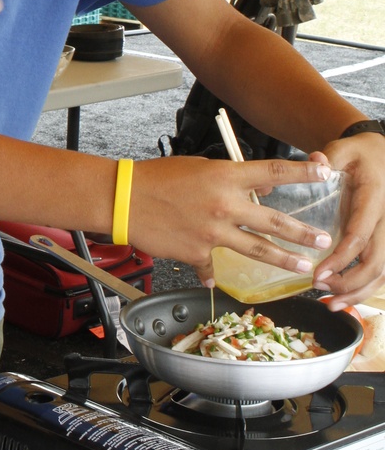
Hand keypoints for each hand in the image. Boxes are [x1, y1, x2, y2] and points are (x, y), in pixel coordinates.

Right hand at [128, 156, 337, 281]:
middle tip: (324, 241)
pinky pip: (212, 266)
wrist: (123, 198)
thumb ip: (230, 179)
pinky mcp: (197, 252)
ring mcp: (212, 231)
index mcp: (224, 176)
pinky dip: (213, 273)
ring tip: (303, 267)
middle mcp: (223, 204)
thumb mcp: (198, 167)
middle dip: (302, 233)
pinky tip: (215, 281)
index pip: (273, 172)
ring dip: (283, 259)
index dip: (303, 173)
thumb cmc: (157, 177)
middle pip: (273, 221)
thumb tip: (260, 190)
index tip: (326, 174)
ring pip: (256, 249)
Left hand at [312, 134, 384, 305]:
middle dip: (349, 282)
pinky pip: (381, 270)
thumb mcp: (343, 149)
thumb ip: (329, 157)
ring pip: (382, 272)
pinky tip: (343, 298)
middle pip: (376, 262)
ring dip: (358, 291)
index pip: (360, 235)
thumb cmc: (359, 154)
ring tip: (330, 304)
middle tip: (319, 289)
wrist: (380, 156)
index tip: (318, 273)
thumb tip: (316, 162)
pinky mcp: (384, 240)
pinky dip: (364, 287)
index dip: (341, 258)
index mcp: (375, 200)